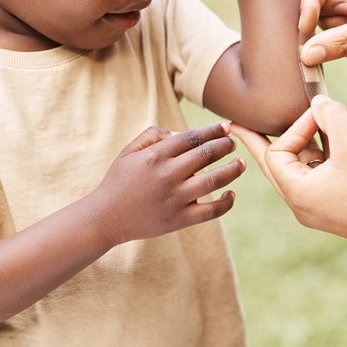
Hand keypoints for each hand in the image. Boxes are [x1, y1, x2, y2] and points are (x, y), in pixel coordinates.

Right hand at [89, 122, 244, 248]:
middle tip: (233, 143)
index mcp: (156, 155)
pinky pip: (210, 211)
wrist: (105, 218)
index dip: (213, 130)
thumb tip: (179, 132)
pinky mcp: (179, 219)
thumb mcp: (128, 152)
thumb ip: (152, 135)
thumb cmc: (118, 181)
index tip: (226, 127)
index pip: (193, 137)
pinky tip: (231, 194)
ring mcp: (175, 198)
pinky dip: (225, 203)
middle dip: (225, 145)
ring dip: (232, 170)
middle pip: (207, 154)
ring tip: (241, 164)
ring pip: (214, 180)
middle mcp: (168, 174)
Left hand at [232, 95, 346, 253]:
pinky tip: (332, 141)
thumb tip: (318, 103)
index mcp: (297, 193)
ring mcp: (319, 207)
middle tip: (233, 125)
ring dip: (302, 144)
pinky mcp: (336, 206)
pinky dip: (320, 155)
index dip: (296, 128)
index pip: (276, 151)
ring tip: (302, 125)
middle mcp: (302, 204)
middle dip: (259, 141)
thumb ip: (331, 115)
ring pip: (299, 168)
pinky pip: (317, 176)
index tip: (321, 116)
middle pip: (274, 164)